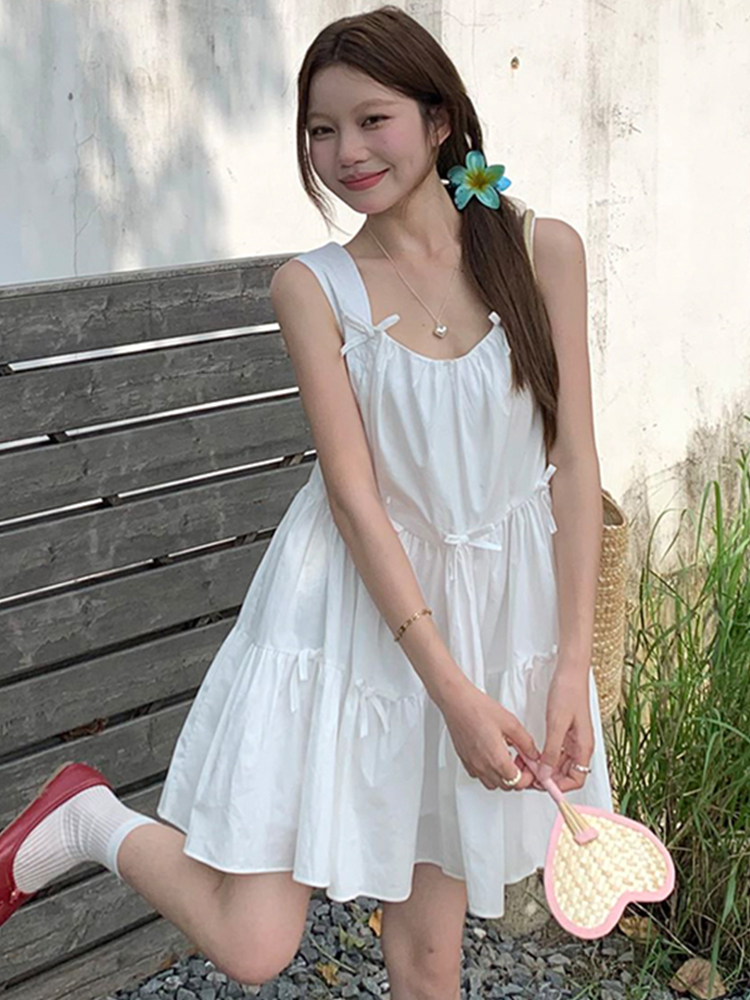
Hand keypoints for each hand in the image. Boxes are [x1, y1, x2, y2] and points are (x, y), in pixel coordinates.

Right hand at [439, 679, 540, 791]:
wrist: (457, 702)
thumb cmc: (478, 709)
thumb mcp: (511, 723)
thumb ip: (526, 742)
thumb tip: (533, 754)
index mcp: (496, 759)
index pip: (518, 782)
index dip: (529, 777)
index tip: (531, 766)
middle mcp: (483, 766)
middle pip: (506, 786)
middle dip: (518, 777)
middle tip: (522, 761)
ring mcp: (472, 764)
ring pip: (492, 784)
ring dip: (503, 777)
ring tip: (507, 759)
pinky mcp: (465, 760)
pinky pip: (479, 776)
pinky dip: (489, 772)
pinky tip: (492, 757)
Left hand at [536, 666, 594, 792]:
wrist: (570, 672)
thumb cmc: (568, 693)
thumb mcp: (557, 724)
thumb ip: (552, 751)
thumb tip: (546, 773)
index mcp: (584, 746)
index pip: (577, 779)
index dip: (560, 786)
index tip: (543, 785)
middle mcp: (580, 746)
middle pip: (567, 774)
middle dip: (550, 779)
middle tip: (531, 777)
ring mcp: (573, 740)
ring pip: (560, 764)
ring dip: (546, 769)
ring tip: (529, 767)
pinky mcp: (566, 732)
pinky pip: (557, 752)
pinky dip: (545, 757)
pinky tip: (533, 756)